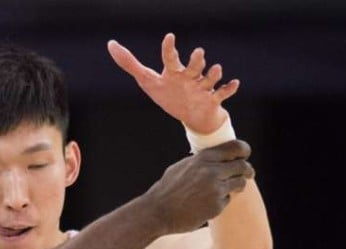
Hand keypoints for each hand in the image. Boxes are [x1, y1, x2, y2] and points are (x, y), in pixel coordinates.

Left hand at [108, 33, 238, 133]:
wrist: (191, 115)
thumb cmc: (168, 93)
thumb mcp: (147, 80)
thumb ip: (129, 63)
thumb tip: (111, 44)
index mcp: (174, 72)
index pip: (170, 58)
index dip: (169, 48)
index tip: (169, 37)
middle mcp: (189, 77)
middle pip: (193, 66)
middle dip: (196, 60)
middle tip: (198, 53)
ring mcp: (202, 88)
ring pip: (209, 78)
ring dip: (213, 73)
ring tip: (216, 68)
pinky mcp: (212, 101)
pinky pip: (222, 94)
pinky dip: (229, 89)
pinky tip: (234, 83)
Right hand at [143, 139, 254, 233]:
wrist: (157, 212)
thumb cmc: (166, 190)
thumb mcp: (181, 167)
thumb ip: (200, 161)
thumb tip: (215, 157)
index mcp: (203, 158)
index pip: (234, 148)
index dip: (243, 150)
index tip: (245, 155)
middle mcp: (212, 171)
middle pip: (242, 166)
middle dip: (248, 170)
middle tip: (249, 174)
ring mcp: (216, 189)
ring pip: (239, 183)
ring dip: (237, 186)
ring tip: (229, 190)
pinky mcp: (216, 206)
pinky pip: (227, 200)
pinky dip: (221, 201)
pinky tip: (207, 204)